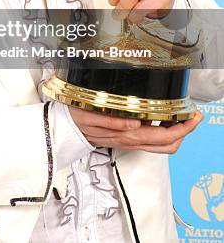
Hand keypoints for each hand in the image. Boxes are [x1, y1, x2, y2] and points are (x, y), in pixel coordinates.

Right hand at [68, 108, 202, 153]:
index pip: (164, 136)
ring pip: (162, 146)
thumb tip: (134, 123)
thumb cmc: (78, 118)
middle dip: (185, 131)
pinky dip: (163, 131)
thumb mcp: (91, 114)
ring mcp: (131, 141)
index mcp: (127, 134)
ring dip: (176, 133)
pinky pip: (152, 141)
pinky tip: (162, 118)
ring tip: (182, 117)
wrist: (66, 128)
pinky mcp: (127, 139)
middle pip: (168, 144)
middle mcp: (132, 140)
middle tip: (193, 116)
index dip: (183, 128)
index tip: (193, 116)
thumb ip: (112, 121)